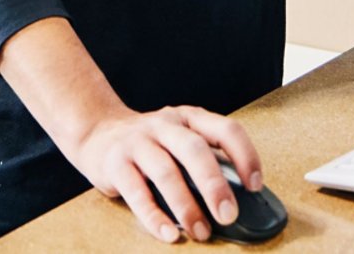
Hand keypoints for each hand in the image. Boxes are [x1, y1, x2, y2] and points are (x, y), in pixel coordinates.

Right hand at [73, 102, 262, 243]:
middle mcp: (165, 125)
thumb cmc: (151, 144)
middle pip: (194, 149)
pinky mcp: (116, 163)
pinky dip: (154, 216)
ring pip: (165, 171)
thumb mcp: (179, 141)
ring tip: (201, 231)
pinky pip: (136, 192)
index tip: (255, 185)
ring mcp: (138, 142)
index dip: (244, 155)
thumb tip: (238, 201)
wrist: (97, 132)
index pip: (224, 128)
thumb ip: (205, 161)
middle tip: (229, 215)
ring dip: (186, 205)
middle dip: (214, 184)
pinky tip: (169, 234)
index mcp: (188, 119)